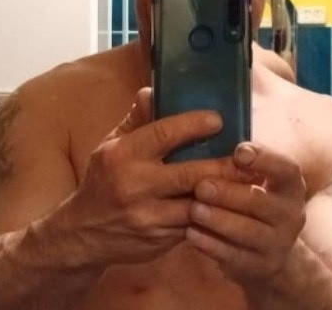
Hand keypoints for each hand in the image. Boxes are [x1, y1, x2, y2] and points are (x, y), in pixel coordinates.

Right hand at [67, 88, 245, 266]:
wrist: (83, 233)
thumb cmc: (102, 179)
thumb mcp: (111, 145)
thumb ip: (135, 119)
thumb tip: (152, 91)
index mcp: (122, 155)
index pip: (164, 134)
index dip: (194, 125)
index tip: (218, 119)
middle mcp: (135, 185)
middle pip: (191, 174)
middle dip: (224, 165)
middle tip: (246, 155)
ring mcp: (148, 217)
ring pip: (198, 204)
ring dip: (224, 193)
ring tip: (248, 180)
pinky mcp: (158, 241)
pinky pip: (193, 225)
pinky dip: (211, 213)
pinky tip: (227, 204)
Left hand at [186, 142, 306, 289]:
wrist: (267, 250)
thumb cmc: (251, 199)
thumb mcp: (255, 178)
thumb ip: (240, 162)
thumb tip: (209, 129)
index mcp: (290, 184)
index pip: (285, 168)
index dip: (263, 159)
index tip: (238, 152)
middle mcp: (291, 214)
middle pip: (259, 201)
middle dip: (228, 193)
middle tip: (201, 185)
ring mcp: (278, 243)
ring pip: (246, 231)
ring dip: (218, 219)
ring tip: (193, 209)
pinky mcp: (260, 267)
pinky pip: (233, 256)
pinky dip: (210, 244)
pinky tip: (190, 233)